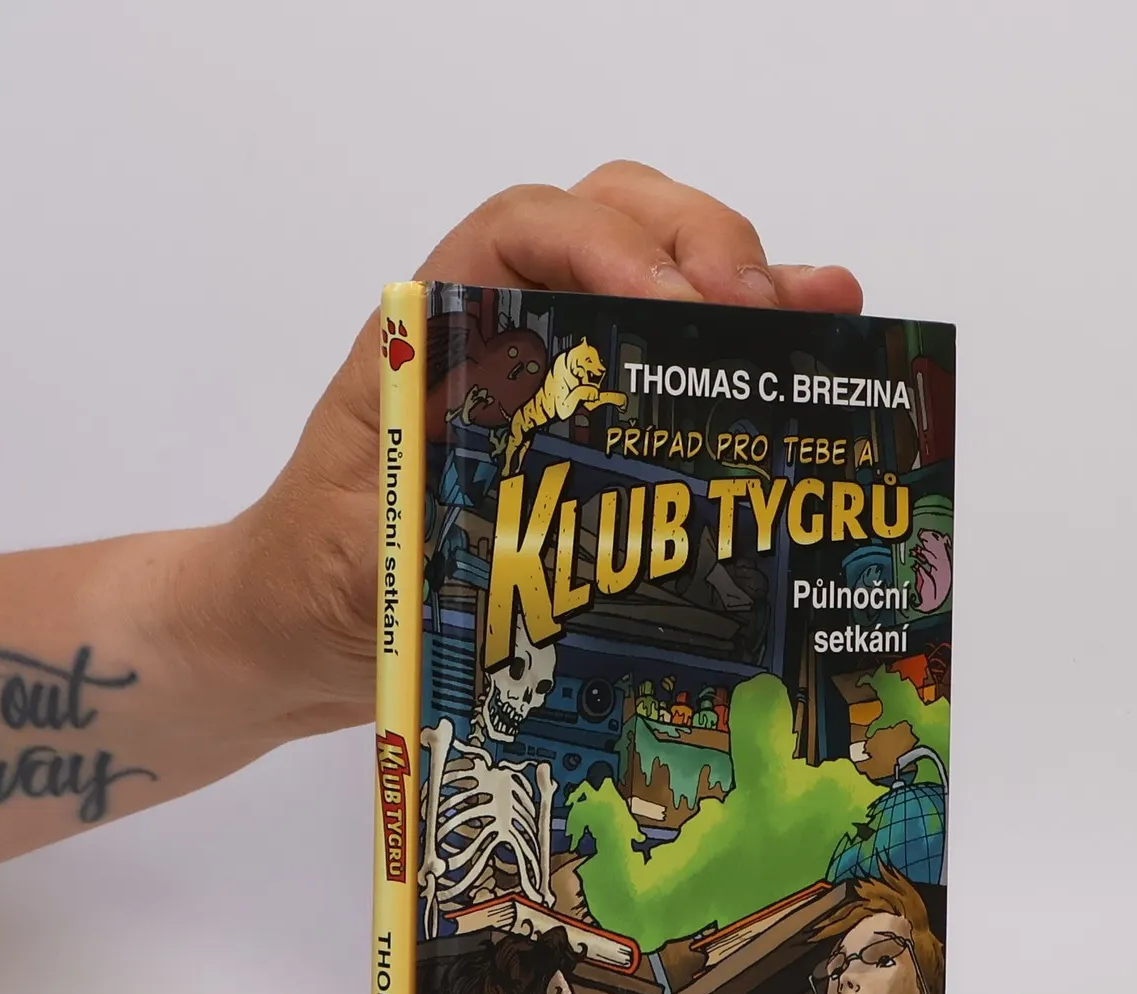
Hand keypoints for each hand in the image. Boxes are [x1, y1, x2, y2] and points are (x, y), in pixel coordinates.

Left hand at [214, 162, 861, 742]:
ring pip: (670, 270)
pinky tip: (828, 343)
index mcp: (439, 327)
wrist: (308, 631)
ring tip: (823, 313)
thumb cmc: (326, 580)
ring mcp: (573, 368)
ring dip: (751, 283)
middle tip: (761, 318)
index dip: (607, 244)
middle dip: (701, 247)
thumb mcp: (368, 548)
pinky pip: (695, 361)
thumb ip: (438, 523)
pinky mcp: (616, 427)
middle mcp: (512, 324)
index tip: (674, 305)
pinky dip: (764, 347)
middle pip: (620, 219)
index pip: (528, 229)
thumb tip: (540, 526)